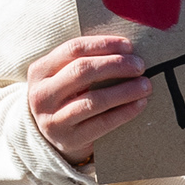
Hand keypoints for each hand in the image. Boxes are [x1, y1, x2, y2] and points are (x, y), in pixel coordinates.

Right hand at [29, 31, 150, 167]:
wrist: (53, 139)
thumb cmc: (66, 98)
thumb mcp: (63, 78)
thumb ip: (84, 62)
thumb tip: (126, 49)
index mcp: (39, 71)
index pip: (73, 49)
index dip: (103, 44)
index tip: (128, 46)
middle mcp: (41, 95)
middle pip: (82, 72)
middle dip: (115, 65)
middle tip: (139, 65)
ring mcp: (53, 119)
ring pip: (93, 100)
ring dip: (124, 91)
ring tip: (145, 85)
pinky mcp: (69, 139)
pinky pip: (102, 123)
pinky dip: (124, 112)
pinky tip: (140, 104)